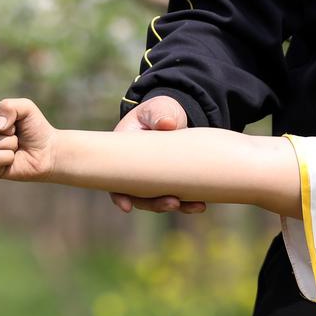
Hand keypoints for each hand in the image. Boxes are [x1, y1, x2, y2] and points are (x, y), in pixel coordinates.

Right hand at [0, 96, 57, 181]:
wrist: (47, 151)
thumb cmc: (35, 128)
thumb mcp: (26, 108)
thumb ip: (9, 106)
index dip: (1, 111)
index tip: (14, 118)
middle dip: (8, 129)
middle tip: (16, 133)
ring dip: (10, 143)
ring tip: (16, 145)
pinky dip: (8, 157)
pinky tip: (12, 158)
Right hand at [108, 95, 204, 213]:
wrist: (177, 117)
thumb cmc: (160, 111)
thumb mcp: (157, 109)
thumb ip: (159, 113)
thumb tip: (167, 123)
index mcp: (125, 154)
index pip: (114, 179)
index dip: (119, 195)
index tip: (126, 206)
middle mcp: (137, 171)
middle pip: (139, 196)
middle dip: (155, 204)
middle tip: (173, 203)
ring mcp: (154, 179)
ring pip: (158, 200)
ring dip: (173, 206)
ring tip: (195, 206)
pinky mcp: (171, 181)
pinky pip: (176, 198)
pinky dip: (188, 204)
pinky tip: (200, 205)